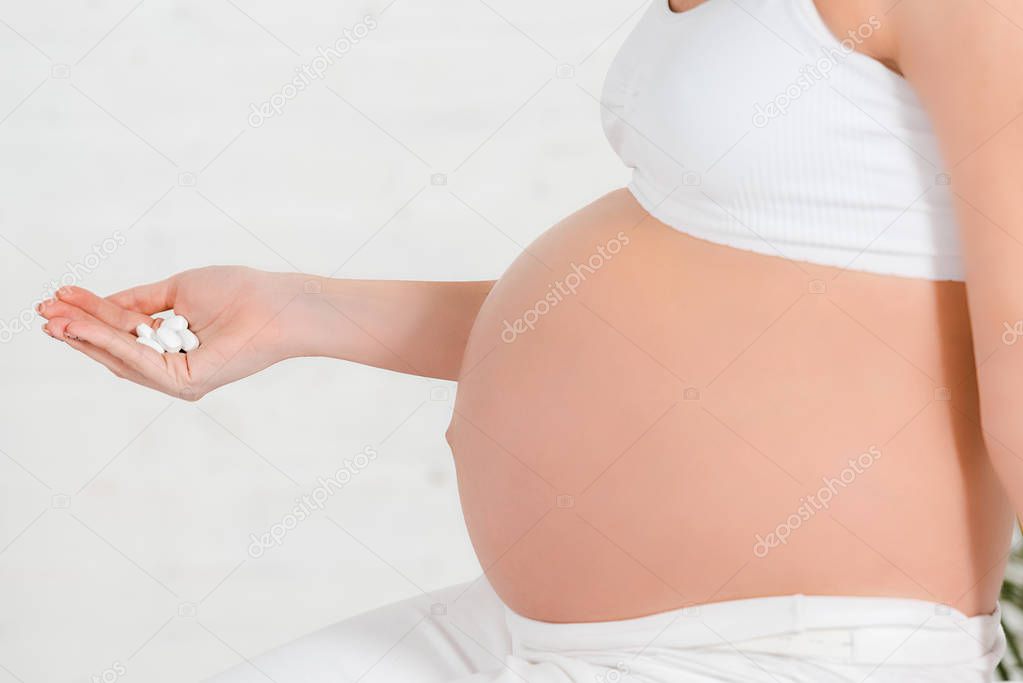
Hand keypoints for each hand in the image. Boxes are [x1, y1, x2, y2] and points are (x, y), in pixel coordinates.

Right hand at [38, 266, 303, 399]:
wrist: (276, 303)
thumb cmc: (239, 293)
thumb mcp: (176, 292)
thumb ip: (137, 303)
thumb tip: (98, 304)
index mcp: (172, 349)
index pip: (121, 334)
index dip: (87, 317)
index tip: (57, 297)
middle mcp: (173, 370)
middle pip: (113, 351)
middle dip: (77, 330)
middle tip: (43, 311)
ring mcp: (179, 380)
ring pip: (120, 357)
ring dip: (84, 337)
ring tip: (53, 318)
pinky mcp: (187, 382)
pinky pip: (140, 360)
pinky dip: (109, 342)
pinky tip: (82, 326)